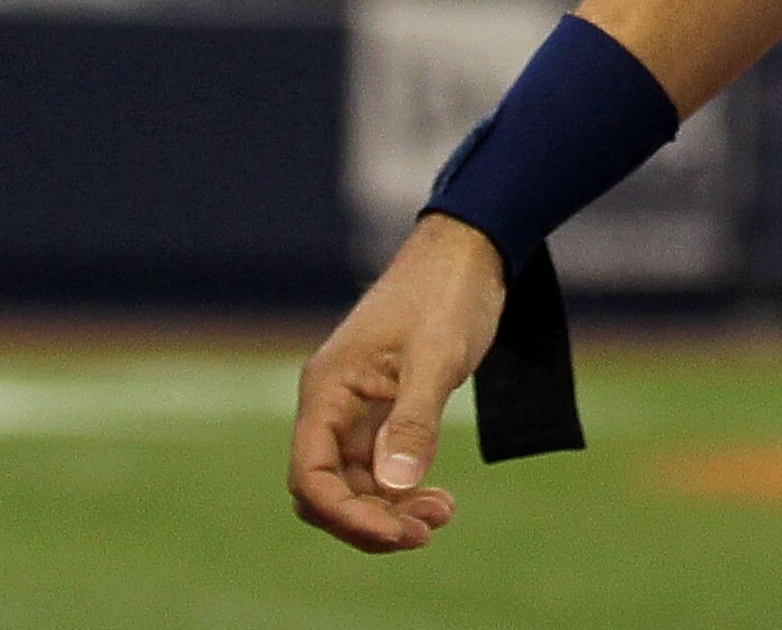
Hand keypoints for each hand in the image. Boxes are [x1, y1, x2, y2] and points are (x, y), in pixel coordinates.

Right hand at [287, 214, 503, 552]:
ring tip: (442, 514)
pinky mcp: (386, 408)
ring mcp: (357, 408)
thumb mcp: (436, 356)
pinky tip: (437, 497)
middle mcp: (333, 404)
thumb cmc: (447, 292)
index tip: (396, 531)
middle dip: (370, 519)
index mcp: (328, 390)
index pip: (310, 474)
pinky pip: (378, 465)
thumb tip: (395, 486)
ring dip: (391, 508)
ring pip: (355, 482)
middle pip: (328, 488)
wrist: (471, 250)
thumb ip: (414, 420)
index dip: (345, 514)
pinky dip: (402, 488)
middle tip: (427, 531)